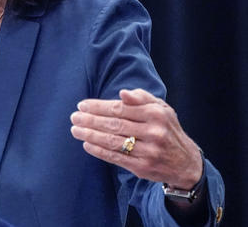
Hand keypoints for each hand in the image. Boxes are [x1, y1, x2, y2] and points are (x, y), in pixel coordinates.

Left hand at [70, 88, 202, 188]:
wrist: (186, 163)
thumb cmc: (167, 129)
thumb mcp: (161, 108)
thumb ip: (141, 98)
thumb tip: (123, 93)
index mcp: (156, 114)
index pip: (120, 108)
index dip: (98, 107)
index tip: (82, 105)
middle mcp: (154, 132)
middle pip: (114, 124)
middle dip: (90, 120)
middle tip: (74, 117)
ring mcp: (148, 151)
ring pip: (113, 142)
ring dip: (90, 135)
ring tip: (75, 130)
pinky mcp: (142, 167)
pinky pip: (116, 157)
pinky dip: (99, 151)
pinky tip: (86, 144)